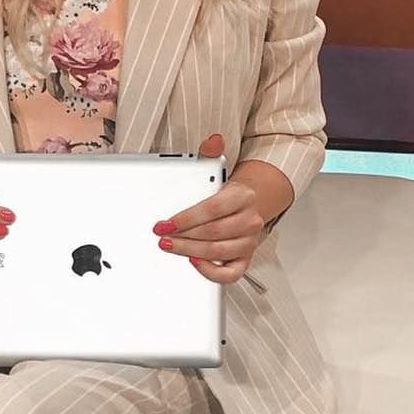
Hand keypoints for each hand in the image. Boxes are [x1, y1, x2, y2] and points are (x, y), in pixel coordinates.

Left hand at [152, 132, 262, 284]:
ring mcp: (248, 242)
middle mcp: (249, 221)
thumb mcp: (217, 169)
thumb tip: (212, 140)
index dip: (186, 218)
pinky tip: (195, 262)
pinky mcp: (245, 258)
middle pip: (213, 232)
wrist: (250, 204)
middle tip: (163, 236)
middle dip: (183, 236)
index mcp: (242, 197)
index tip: (165, 223)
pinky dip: (212, 271)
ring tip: (171, 246)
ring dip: (190, 251)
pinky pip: (231, 273)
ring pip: (218, 252)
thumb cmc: (228, 193)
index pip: (212, 209)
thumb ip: (209, 154)